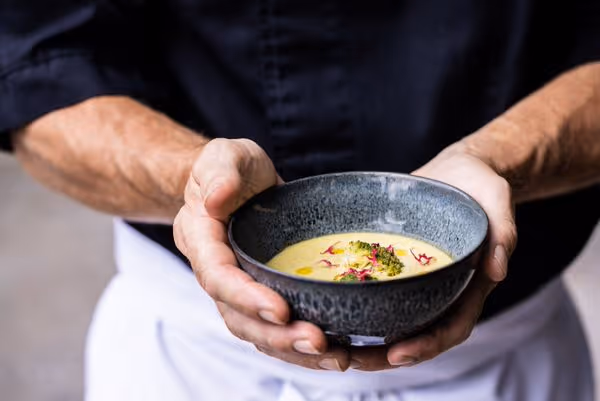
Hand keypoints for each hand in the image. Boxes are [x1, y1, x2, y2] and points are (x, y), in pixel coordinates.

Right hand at [173, 138, 350, 370]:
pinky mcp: (262, 293)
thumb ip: (219, 171)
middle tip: (317, 341)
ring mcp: (238, 287)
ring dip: (291, 348)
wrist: (238, 182)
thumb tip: (217, 200)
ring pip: (257, 331)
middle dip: (275, 335)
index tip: (280, 310)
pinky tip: (336, 350)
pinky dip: (300, 344)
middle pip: (237, 317)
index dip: (245, 297)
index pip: (217, 276)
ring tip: (335, 355)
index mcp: (201, 238)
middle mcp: (215, 271)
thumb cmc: (232, 168)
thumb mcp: (225, 155)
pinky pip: (275, 327)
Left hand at [350, 143, 516, 370]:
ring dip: (368, 337)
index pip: (452, 327)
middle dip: (386, 353)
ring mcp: (421, 280)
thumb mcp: (498, 200)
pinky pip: (382, 291)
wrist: (461, 172)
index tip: (397, 353)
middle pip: (418, 334)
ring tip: (334, 345)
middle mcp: (444, 289)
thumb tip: (497, 270)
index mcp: (471, 285)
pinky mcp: (400, 265)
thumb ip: (502, 231)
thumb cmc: (482, 186)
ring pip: (396, 318)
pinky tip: (332, 306)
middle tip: (350, 359)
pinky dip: (361, 304)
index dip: (426, 345)